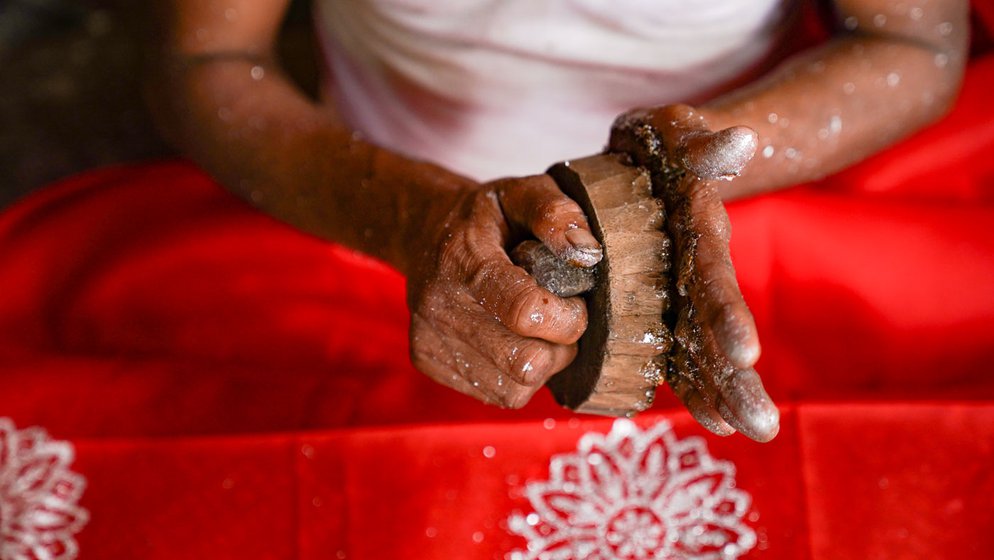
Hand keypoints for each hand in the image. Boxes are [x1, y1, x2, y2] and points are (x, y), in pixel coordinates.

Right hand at [407, 174, 602, 407]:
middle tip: (559, 318)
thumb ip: (557, 213)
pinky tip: (511, 341)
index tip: (574, 300)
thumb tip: (587, 254)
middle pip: (525, 364)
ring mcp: (430, 339)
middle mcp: (440, 306)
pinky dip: (517, 376)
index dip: (568, 317)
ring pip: (515, 389)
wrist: (425, 232)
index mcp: (465, 260)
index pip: (526, 313)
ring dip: (541, 365)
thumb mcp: (522, 193)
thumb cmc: (487, 217)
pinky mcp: (428, 362)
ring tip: (534, 330)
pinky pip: (496, 395)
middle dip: (560, 347)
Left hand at [611, 104, 779, 441]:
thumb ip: (705, 143)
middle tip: (760, 426)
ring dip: (722, 389)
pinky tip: (711, 419)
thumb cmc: (665, 142)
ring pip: (703, 346)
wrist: (655, 158)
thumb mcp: (678, 132)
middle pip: (717, 326)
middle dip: (736, 376)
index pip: (714, 276)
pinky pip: (677, 346)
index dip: (728, 315)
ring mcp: (684, 288)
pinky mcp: (667, 301)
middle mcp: (697, 267)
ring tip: (741, 432)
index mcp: (697, 231)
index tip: (745, 355)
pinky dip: (692, 380)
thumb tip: (742, 141)